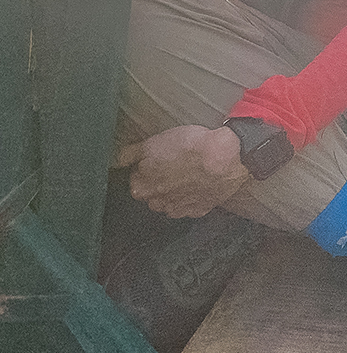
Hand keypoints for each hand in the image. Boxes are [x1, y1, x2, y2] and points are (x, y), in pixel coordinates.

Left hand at [114, 124, 250, 217]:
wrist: (225, 159)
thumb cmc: (189, 148)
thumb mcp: (153, 143)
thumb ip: (130, 154)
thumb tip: (115, 160)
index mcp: (141, 188)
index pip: (136, 178)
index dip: (147, 165)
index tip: (159, 157)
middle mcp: (157, 203)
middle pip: (153, 192)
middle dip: (160, 180)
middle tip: (174, 163)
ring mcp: (179, 209)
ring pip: (171, 199)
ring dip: (176, 189)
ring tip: (189, 172)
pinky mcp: (200, 209)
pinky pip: (191, 204)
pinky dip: (193, 195)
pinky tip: (200, 181)